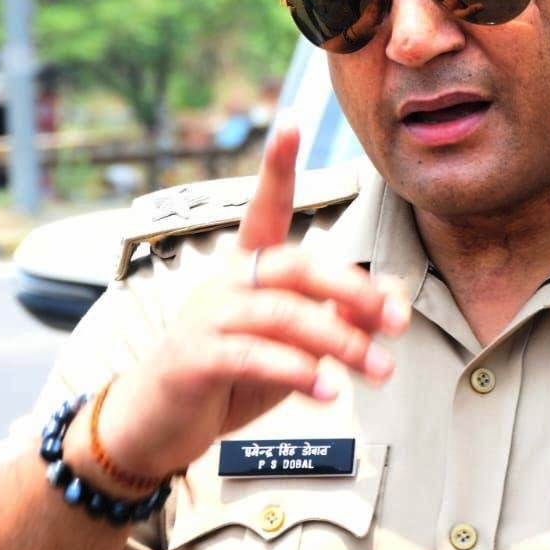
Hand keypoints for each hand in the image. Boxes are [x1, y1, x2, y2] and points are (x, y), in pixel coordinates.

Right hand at [74, 120, 408, 485]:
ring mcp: (206, 318)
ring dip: (339, 341)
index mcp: (246, 269)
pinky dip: (297, 372)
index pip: (264, 208)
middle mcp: (225, 282)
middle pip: (295, 265)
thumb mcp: (292, 347)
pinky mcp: (193, 359)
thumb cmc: (226, 377)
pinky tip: (326, 391)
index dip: (276, 166)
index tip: (290, 123)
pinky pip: (252, 356)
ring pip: (282, 313)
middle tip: (394, 321)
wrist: (156, 425)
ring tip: (375, 370)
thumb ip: (338, 319)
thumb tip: (394, 300)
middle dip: (353, 289)